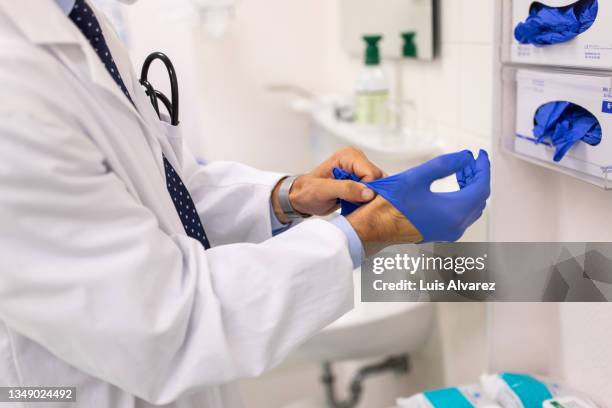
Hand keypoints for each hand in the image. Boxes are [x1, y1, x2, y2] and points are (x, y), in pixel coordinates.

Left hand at [272, 147, 383, 222]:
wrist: (302, 198)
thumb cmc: (307, 192)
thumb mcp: (322, 191)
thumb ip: (345, 189)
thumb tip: (369, 192)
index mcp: (348, 156)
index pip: (371, 173)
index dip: (368, 189)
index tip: (357, 200)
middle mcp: (356, 160)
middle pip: (378, 178)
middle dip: (370, 193)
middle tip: (355, 203)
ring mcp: (360, 170)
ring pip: (379, 185)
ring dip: (369, 198)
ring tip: (353, 203)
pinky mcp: (361, 180)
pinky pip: (374, 190)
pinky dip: (368, 200)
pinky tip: (356, 204)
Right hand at [343, 150, 490, 248]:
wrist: (372, 229)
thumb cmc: (389, 206)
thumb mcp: (416, 177)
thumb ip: (444, 164)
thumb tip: (465, 157)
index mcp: (454, 212)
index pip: (481, 186)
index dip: (483, 168)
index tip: (480, 154)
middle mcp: (455, 226)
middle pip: (478, 198)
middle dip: (477, 176)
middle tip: (469, 161)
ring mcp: (447, 232)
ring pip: (470, 207)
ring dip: (469, 188)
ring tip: (460, 171)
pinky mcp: (438, 233)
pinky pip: (459, 215)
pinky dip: (460, 199)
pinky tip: (449, 188)